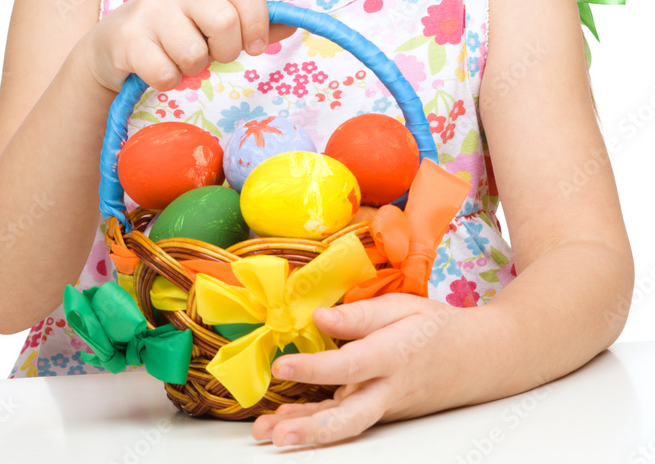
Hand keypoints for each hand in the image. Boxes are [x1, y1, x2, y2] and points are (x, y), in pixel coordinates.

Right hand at [81, 0, 295, 92]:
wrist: (112, 45)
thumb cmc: (175, 33)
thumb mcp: (213, 22)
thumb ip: (251, 24)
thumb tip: (293, 25)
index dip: (258, 21)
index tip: (256, 46)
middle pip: (224, 21)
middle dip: (225, 51)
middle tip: (211, 56)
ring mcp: (150, 10)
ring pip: (194, 54)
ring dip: (192, 69)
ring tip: (179, 60)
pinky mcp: (128, 38)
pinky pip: (166, 74)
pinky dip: (167, 81)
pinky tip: (156, 68)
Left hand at [251, 293, 469, 446]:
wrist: (475, 360)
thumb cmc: (435, 327)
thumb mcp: (403, 307)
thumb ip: (360, 314)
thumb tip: (319, 317)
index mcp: (395, 354)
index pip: (351, 365)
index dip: (315, 368)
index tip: (282, 365)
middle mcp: (388, 389)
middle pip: (349, 418)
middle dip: (311, 428)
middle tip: (275, 432)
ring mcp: (384, 407)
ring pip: (343, 426)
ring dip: (304, 431)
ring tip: (266, 433)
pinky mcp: (379, 412)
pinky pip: (344, 419)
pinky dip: (315, 422)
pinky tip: (286, 421)